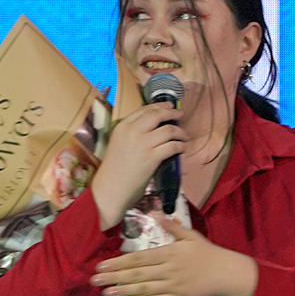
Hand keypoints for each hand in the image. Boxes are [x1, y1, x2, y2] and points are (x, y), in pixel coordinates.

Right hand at [90, 103, 184, 228]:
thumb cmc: (115, 169)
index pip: (144, 110)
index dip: (159, 106)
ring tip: (185, 136)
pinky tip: (183, 148)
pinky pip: (173, 146)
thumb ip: (133, 134)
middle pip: (158, 115)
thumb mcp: (119, 144)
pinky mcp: (152, 157)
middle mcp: (132, 131)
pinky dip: (181, 146)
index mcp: (122, 127)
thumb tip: (156, 127)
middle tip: (181, 114)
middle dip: (172, 112)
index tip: (169, 106)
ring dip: (181, 132)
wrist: (110, 189)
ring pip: (169, 130)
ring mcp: (142, 143)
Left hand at [93, 215, 258, 295]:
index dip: (119, 262)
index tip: (102, 264)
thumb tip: (154, 214)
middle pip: (137, 273)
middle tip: (94, 279)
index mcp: (171, 252)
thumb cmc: (208, 253)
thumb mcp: (191, 235)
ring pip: (145, 288)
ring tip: (105, 292)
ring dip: (124, 290)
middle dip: (114, 276)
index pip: (140, 257)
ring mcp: (174, 285)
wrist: (228, 273)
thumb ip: (171, 227)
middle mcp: (170, 269)